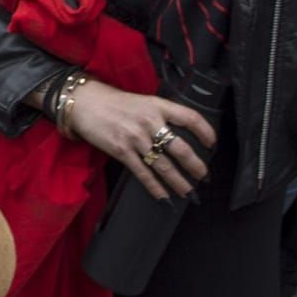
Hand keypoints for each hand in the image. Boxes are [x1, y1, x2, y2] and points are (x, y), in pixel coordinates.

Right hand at [65, 80, 216, 200]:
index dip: (205, 131)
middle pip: (180, 148)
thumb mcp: (143, 101)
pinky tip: (163, 195)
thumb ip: (161, 115)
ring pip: (163, 165)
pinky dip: (154, 187)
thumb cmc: (114, 103)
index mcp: (157, 106)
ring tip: (187, 191)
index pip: (190, 118)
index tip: (212, 143)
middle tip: (203, 175)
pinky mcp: (121, 151)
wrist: (85, 103)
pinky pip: (143, 173)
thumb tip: (179, 134)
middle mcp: (148, 122)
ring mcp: (135, 138)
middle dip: (195, 165)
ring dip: (178, 181)